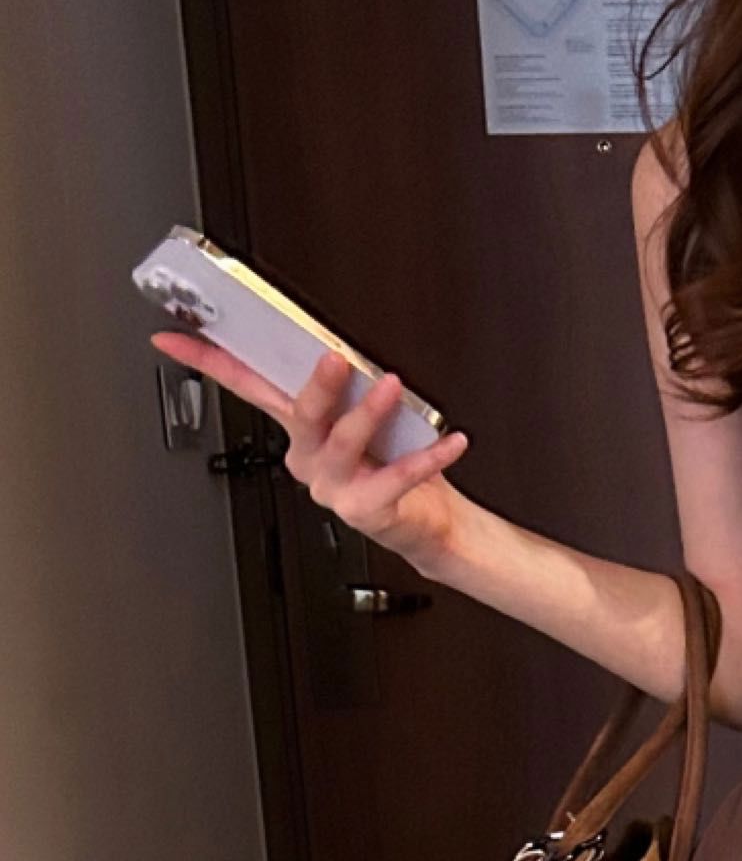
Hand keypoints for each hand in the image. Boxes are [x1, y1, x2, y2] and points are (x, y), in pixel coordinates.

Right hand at [148, 333, 470, 572]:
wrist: (427, 523)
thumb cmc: (393, 464)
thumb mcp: (361, 415)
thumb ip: (340, 383)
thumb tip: (327, 342)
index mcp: (300, 428)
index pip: (245, 385)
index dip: (206, 362)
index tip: (171, 337)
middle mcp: (310, 457)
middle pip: (300, 413)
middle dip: (316, 385)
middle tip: (333, 358)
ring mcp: (334, 486)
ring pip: (344, 442)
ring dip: (369, 413)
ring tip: (391, 387)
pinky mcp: (366, 508)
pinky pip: (396, 477)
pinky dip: (428, 458)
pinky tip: (450, 441)